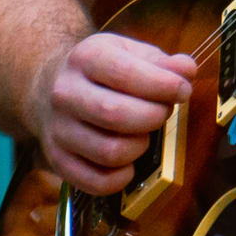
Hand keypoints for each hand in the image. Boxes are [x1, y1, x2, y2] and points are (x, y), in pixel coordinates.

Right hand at [26, 29, 197, 194]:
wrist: (48, 86)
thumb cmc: (100, 72)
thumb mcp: (128, 53)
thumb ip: (161, 62)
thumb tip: (186, 69)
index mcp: (85, 59)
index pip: (124, 74)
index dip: (162, 85)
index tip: (182, 90)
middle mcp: (65, 93)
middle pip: (116, 114)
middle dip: (153, 117)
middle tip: (162, 112)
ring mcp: (58, 129)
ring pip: (109, 152)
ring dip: (140, 147)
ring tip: (143, 135)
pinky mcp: (58, 160)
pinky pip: (97, 182)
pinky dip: (122, 178)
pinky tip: (128, 162)